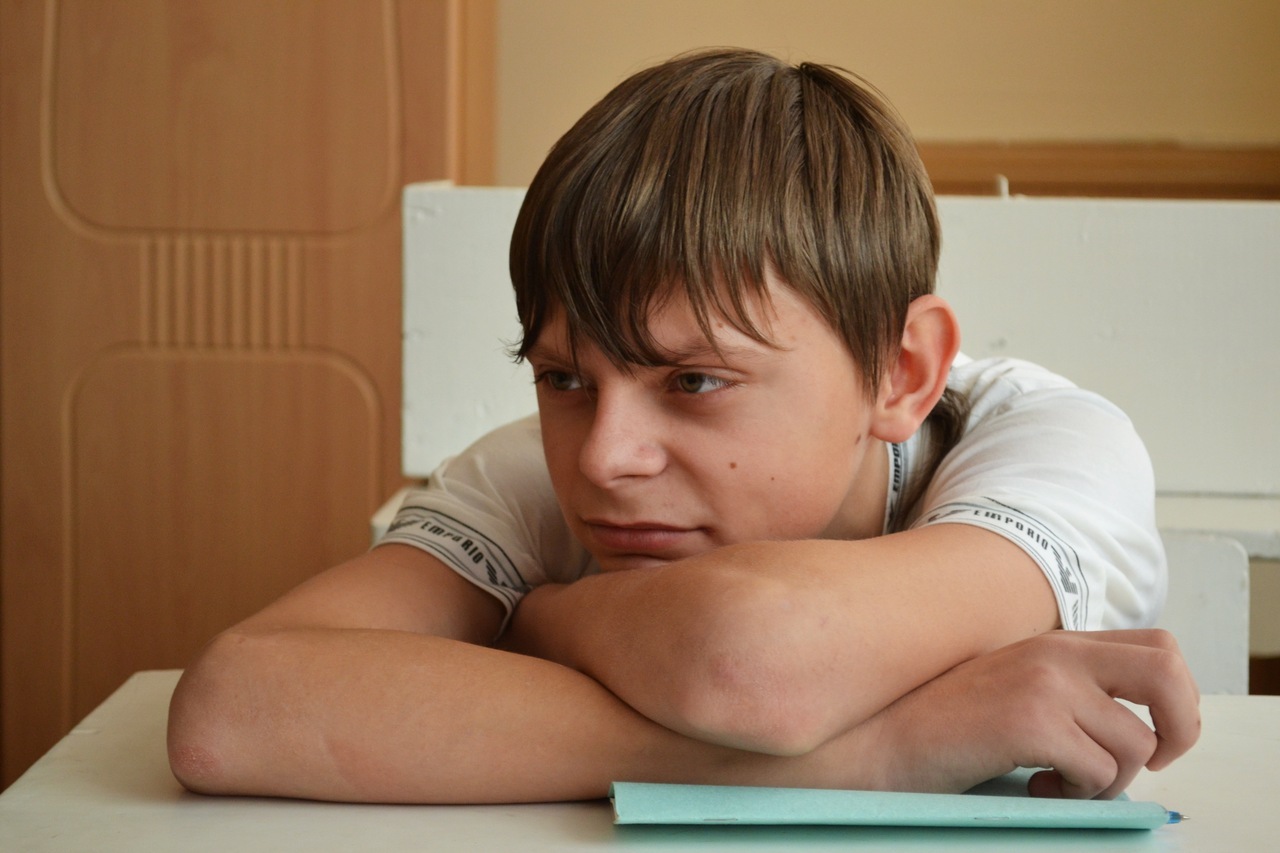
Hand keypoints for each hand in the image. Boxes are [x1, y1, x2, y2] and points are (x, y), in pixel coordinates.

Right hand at [864, 629, 1200, 798]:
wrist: (884, 737)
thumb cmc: (948, 722)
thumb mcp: (1017, 683)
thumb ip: (1072, 686)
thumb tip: (1139, 724)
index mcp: (1058, 641)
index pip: (1159, 647)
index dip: (1177, 697)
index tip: (1154, 734)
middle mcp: (1057, 652)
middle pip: (1167, 673)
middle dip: (1179, 728)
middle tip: (1151, 762)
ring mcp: (1044, 683)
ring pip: (1135, 744)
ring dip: (1109, 780)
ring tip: (1061, 781)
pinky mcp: (1030, 722)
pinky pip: (1098, 773)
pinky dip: (1077, 795)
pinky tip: (1037, 786)